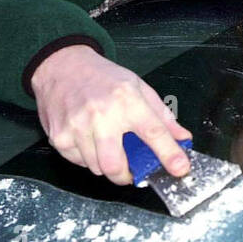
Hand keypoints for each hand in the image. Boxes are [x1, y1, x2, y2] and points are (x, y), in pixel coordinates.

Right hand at [29, 44, 192, 184]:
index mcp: (127, 99)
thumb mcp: (138, 87)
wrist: (62, 66)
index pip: (153, 132)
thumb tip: (183, 139)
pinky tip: (87, 139)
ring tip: (105, 143)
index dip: (169, 154)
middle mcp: (102, 114)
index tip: (179, 169)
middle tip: (129, 171)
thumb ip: (161, 116)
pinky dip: (87, 158)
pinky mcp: (59, 136)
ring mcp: (77, 126)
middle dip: (124, 175)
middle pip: (115, 165)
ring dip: (105, 164)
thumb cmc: (103, 78)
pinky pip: (79, 163)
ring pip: (96, 168)